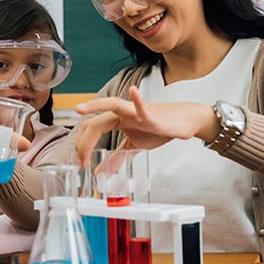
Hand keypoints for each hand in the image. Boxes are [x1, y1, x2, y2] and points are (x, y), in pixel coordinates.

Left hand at [73, 86, 215, 165]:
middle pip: (96, 121)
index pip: (92, 128)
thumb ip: (117, 157)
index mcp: (117, 120)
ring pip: (112, 105)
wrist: (183, 122)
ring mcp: (136, 112)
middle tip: (80, 159)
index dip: (83, 144)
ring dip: (95, 106)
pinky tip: (133, 92)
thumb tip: (102, 171)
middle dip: (84, 141)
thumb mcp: (133, 146)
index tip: (80, 162)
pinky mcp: (152, 115)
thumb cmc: (159, 128)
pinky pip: (143, 106)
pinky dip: (137, 100)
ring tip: (80, 109)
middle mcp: (123, 113)